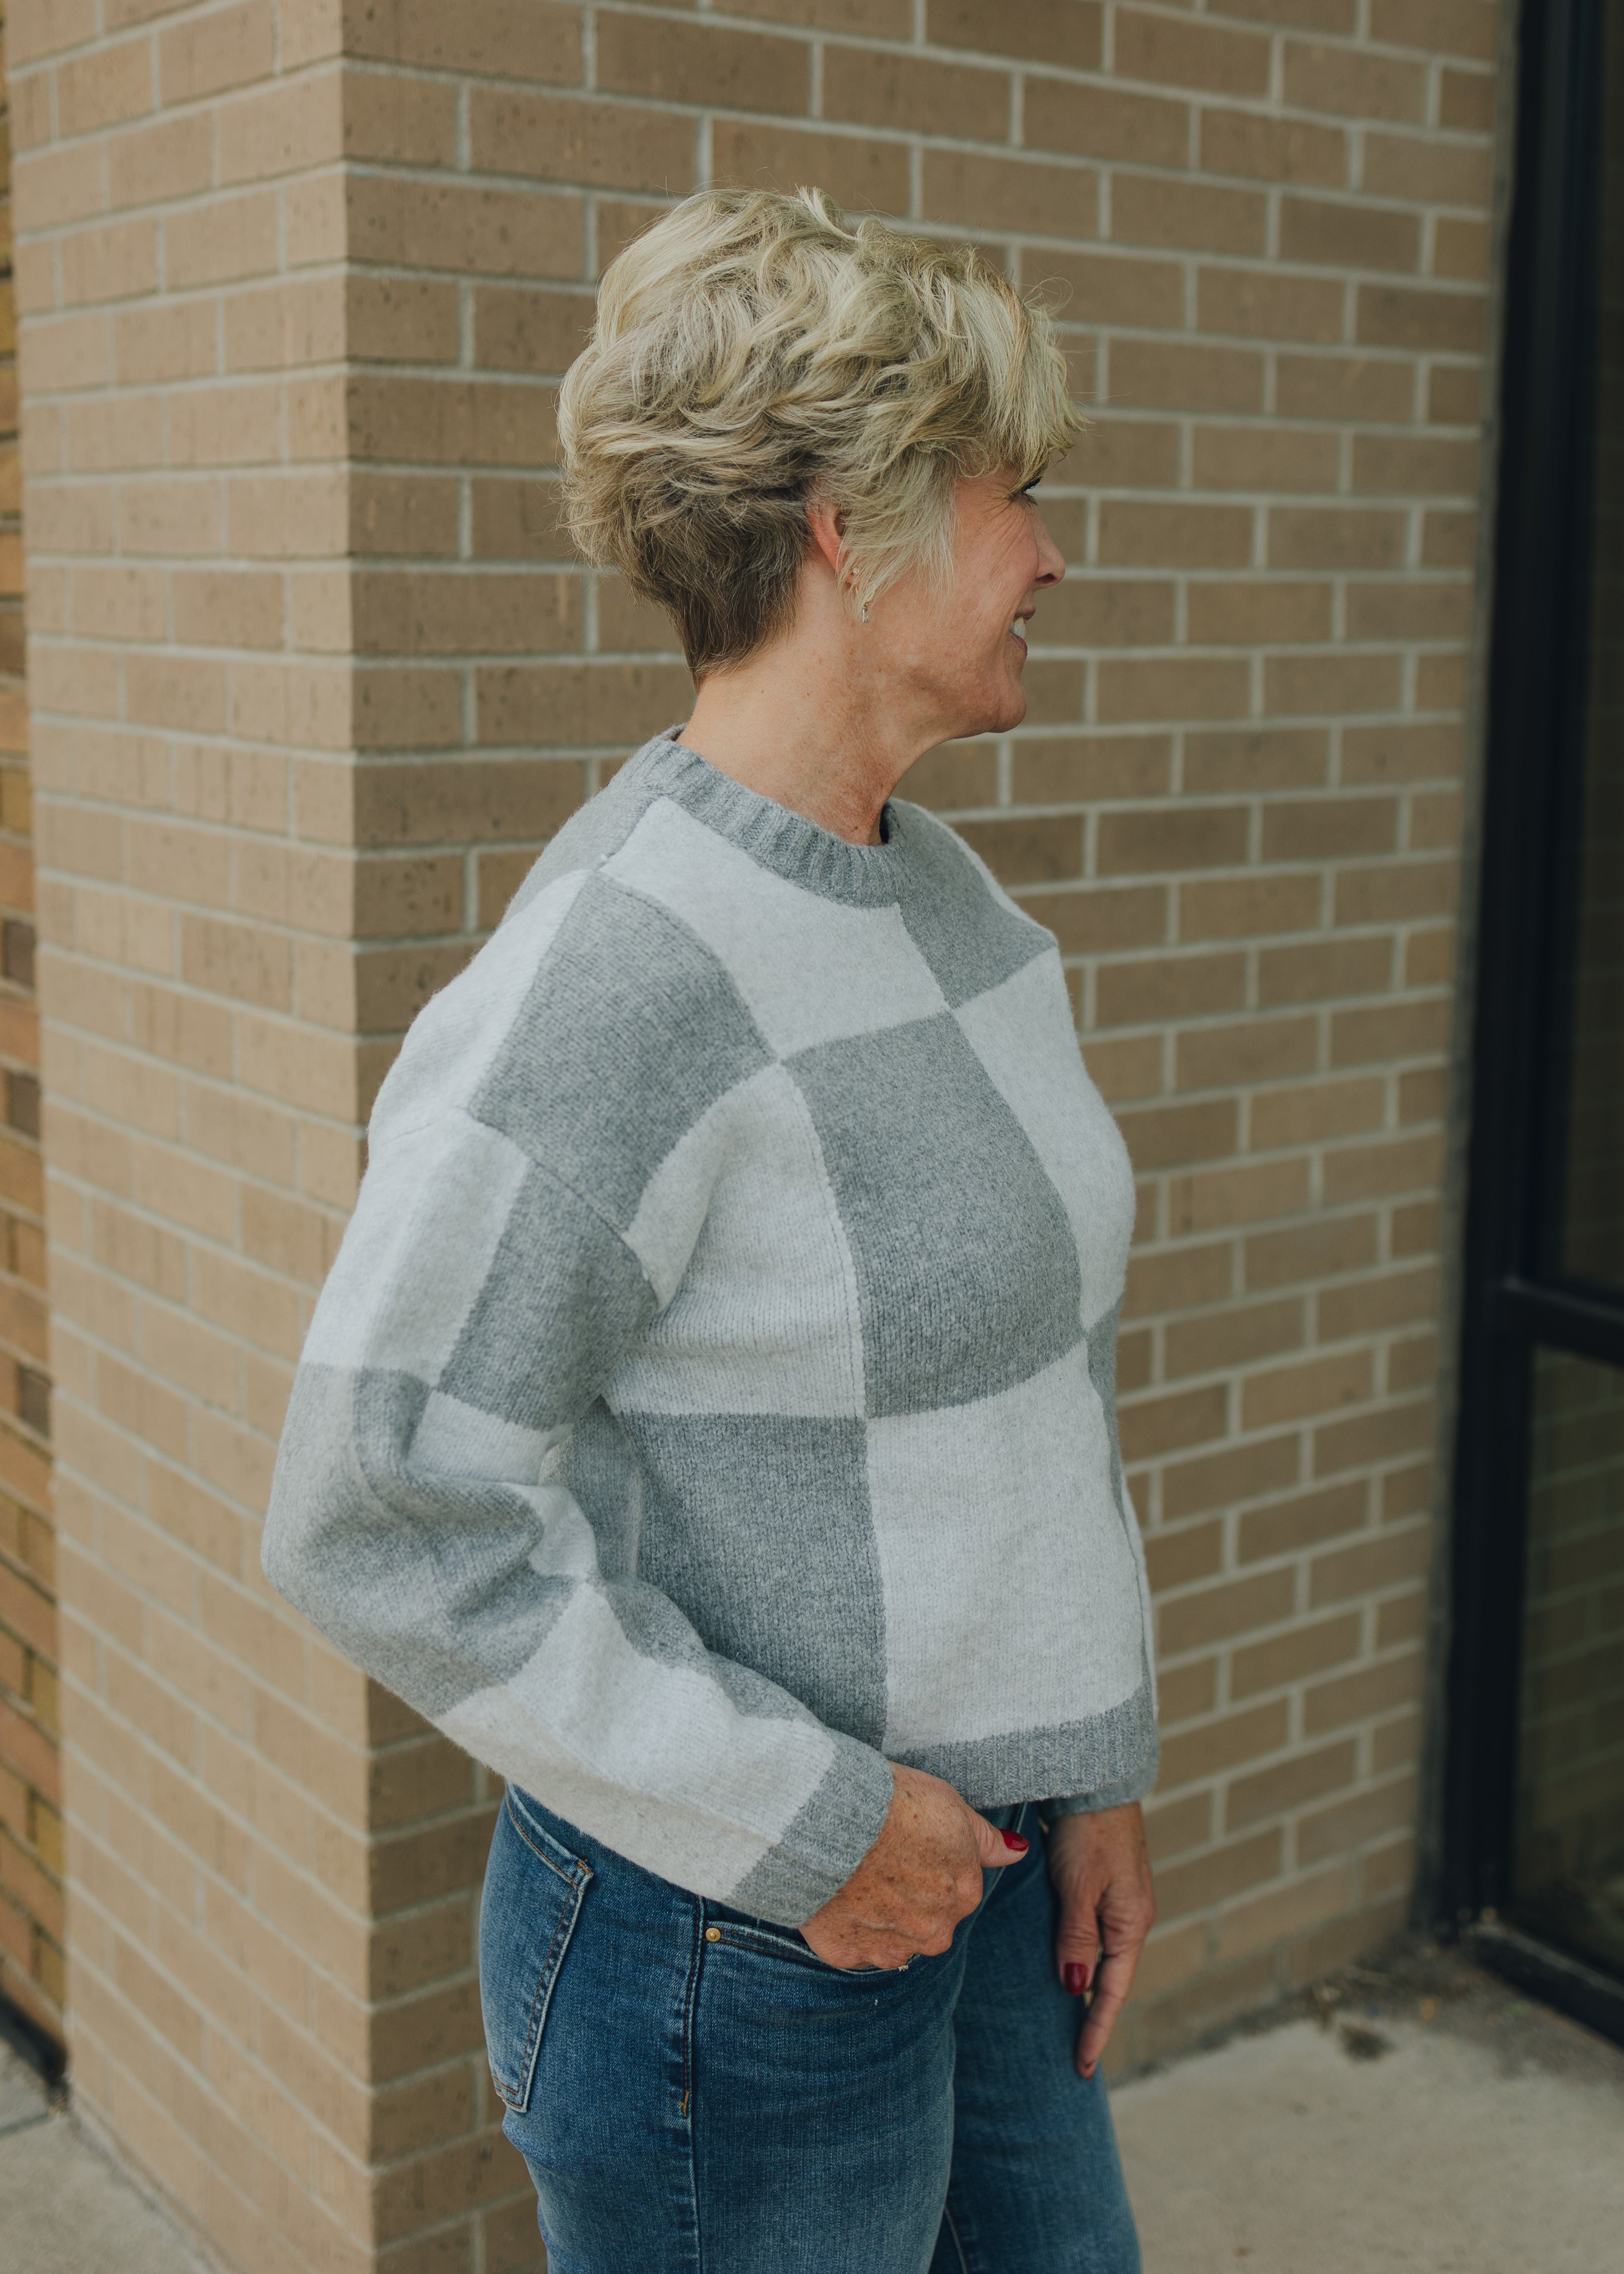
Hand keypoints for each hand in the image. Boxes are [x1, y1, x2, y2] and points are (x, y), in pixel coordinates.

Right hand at [801, 1764, 1027, 1971]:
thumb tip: (1018, 1850)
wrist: (832, 1816)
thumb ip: (987, 1840)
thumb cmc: (894, 1802)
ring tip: (856, 1877)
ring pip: (891, 1940)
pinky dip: (846, 1928)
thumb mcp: (951, 1807)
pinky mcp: (847, 1953)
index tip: (908, 1849)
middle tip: (881, 1862)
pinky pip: (852, 1948)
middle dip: (908, 1902)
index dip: (930, 1869)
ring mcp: (891, 1947)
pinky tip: (837, 1897)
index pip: (955, 1893)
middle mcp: (934, 1931)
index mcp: (964, 1894)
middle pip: (926, 1923)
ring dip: (878, 1918)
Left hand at [1048, 1802, 1155, 2078]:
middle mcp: (1128, 1917)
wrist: (1095, 1779)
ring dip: (1087, 1988)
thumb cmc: (1089, 1832)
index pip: (1113, 1991)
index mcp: (1130, 1924)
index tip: (1081, 2067)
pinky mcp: (1103, 1885)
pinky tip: (1067, 1967)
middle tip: (1075, 2058)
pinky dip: (1081, 1958)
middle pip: (1111, 1979)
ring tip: (1068, 2023)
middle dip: (1095, 2018)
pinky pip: (1092, 1934)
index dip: (1096, 2030)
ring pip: (1100, 1957)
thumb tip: (1077, 1989)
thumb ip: (1078, 1938)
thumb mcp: (1081, 1888)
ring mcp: (1117, 1901)